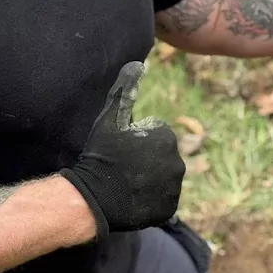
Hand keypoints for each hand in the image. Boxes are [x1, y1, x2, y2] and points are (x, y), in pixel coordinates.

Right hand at [60, 62, 184, 236]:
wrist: (94, 197)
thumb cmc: (101, 154)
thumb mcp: (110, 118)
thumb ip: (125, 89)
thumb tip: (139, 63)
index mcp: (167, 138)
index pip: (155, 135)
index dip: (136, 141)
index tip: (121, 149)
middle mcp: (178, 162)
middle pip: (161, 157)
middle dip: (146, 160)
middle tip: (122, 167)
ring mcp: (175, 188)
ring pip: (163, 178)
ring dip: (149, 179)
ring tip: (126, 183)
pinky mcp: (169, 209)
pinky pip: (162, 200)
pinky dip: (150, 199)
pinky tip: (133, 197)